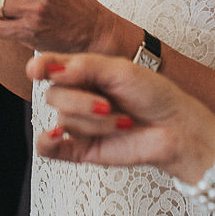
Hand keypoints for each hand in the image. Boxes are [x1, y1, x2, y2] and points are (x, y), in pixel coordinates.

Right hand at [28, 52, 214, 182]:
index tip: (37, 70)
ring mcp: (80, 124)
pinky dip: (48, 142)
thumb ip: (87, 67)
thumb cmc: (155, 95)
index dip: (41, 66)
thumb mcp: (122, 71)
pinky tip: (56, 135)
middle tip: (108, 105)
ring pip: (64, 119)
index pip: (52, 66)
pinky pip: (50, 149)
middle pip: (54, 95)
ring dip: (95, 123)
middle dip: (82, 101)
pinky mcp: (82, 149)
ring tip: (123, 122)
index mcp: (85, 73)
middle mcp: (79, 96)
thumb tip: (54, 70)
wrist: (177, 129)